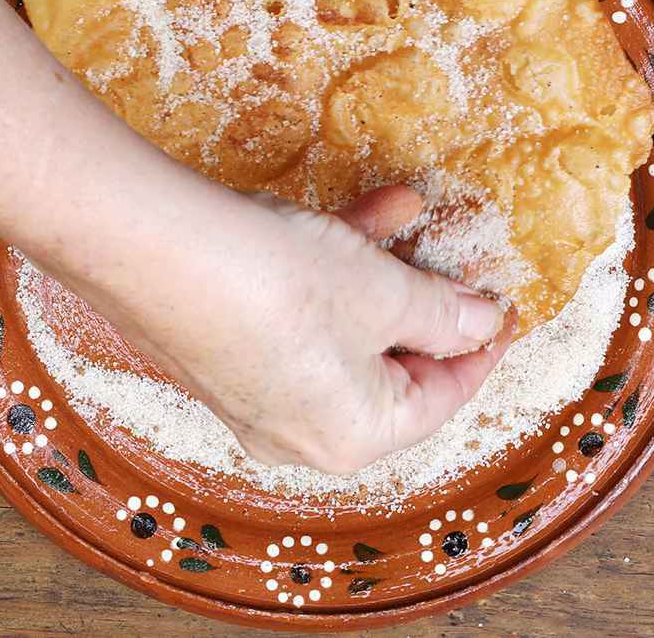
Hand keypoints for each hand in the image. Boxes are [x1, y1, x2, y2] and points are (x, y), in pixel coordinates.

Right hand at [106, 185, 516, 474]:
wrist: (150, 248)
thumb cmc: (279, 283)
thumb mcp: (384, 291)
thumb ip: (444, 312)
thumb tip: (482, 323)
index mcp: (355, 437)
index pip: (442, 397)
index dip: (480, 344)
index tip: (502, 304)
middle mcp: (303, 432)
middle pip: (388, 365)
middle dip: (422, 298)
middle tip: (449, 257)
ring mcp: (257, 395)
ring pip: (341, 332)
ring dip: (376, 273)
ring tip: (403, 215)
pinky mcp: (223, 352)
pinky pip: (295, 320)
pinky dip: (325, 274)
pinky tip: (344, 218)